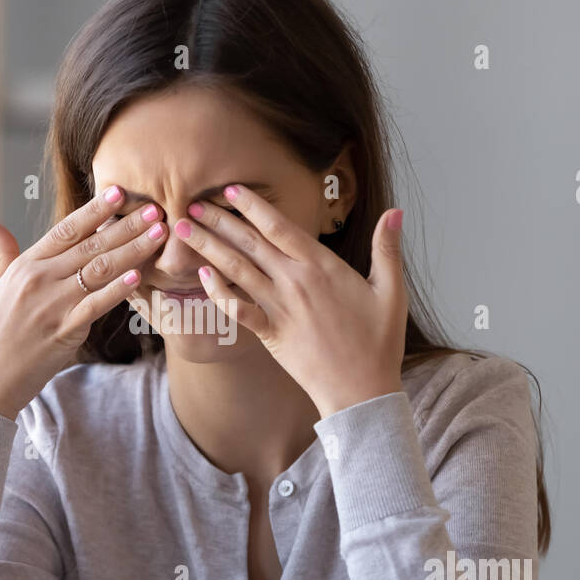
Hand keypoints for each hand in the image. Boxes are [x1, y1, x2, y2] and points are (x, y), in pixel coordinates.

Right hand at [0, 186, 168, 418]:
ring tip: (158, 234)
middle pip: (90, 245)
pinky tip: (139, 276)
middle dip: (126, 225)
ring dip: (133, 250)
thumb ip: (1, 253)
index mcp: (25, 265)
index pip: (66, 230)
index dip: (95, 210)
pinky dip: (118, 289)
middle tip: (155, 209)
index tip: (120, 193)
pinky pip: (96, 305)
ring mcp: (52, 305)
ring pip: (99, 270)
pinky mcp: (64, 331)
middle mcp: (40, 279)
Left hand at [176, 184, 407, 417]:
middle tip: (192, 200)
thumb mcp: (391, 291)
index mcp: (322, 266)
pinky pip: (237, 309)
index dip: (253, 205)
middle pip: (250, 242)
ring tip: (183, 228)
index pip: (280, 226)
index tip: (230, 189)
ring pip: (236, 269)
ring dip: (207, 247)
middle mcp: (295, 282)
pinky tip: (201, 275)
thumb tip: (395, 211)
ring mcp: (279, 308)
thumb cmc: (379, 342)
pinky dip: (218, 291)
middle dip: (219, 219)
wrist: (362, 390)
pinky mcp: (270, 333)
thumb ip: (387, 249)